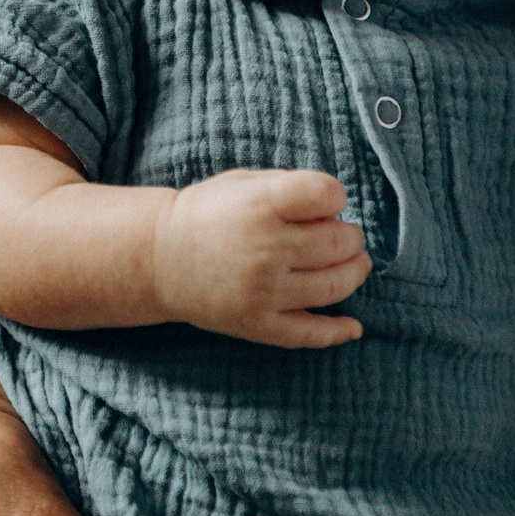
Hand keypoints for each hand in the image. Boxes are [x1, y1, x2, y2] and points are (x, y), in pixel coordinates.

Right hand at [151, 168, 370, 347]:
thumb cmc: (208, 213)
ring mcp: (264, 290)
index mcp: (261, 204)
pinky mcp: (258, 324)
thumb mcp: (244, 183)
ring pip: (335, 285)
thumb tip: (338, 210)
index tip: (331, 200)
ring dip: (355, 272)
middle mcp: (266, 247)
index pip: (328, 194)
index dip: (338, 195)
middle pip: (339, 240)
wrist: (159, 257)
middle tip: (346, 234)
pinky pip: (309, 333)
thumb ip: (289, 188)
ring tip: (355, 264)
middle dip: (351, 235)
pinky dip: (338, 331)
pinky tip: (354, 326)